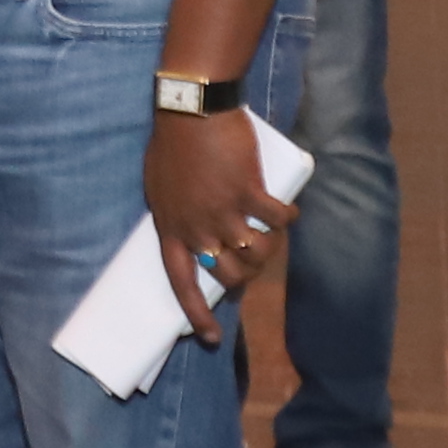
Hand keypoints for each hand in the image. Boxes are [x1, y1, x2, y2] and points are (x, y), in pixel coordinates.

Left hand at [137, 98, 284, 348]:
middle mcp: (197, 228)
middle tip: (254, 259)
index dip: (196, 313)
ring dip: (269, 249)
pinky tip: (288, 212)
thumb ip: (177, 214)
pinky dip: (287, 219)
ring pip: (257, 254)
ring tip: (271, 234)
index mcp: (170, 229)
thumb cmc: (172, 143)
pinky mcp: (249, 192)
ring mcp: (223, 212)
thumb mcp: (160, 187)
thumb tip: (193, 234)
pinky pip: (278, 221)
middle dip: (246, 276)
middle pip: (228, 275)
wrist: (191, 110)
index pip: (180, 283)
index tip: (210, 337)